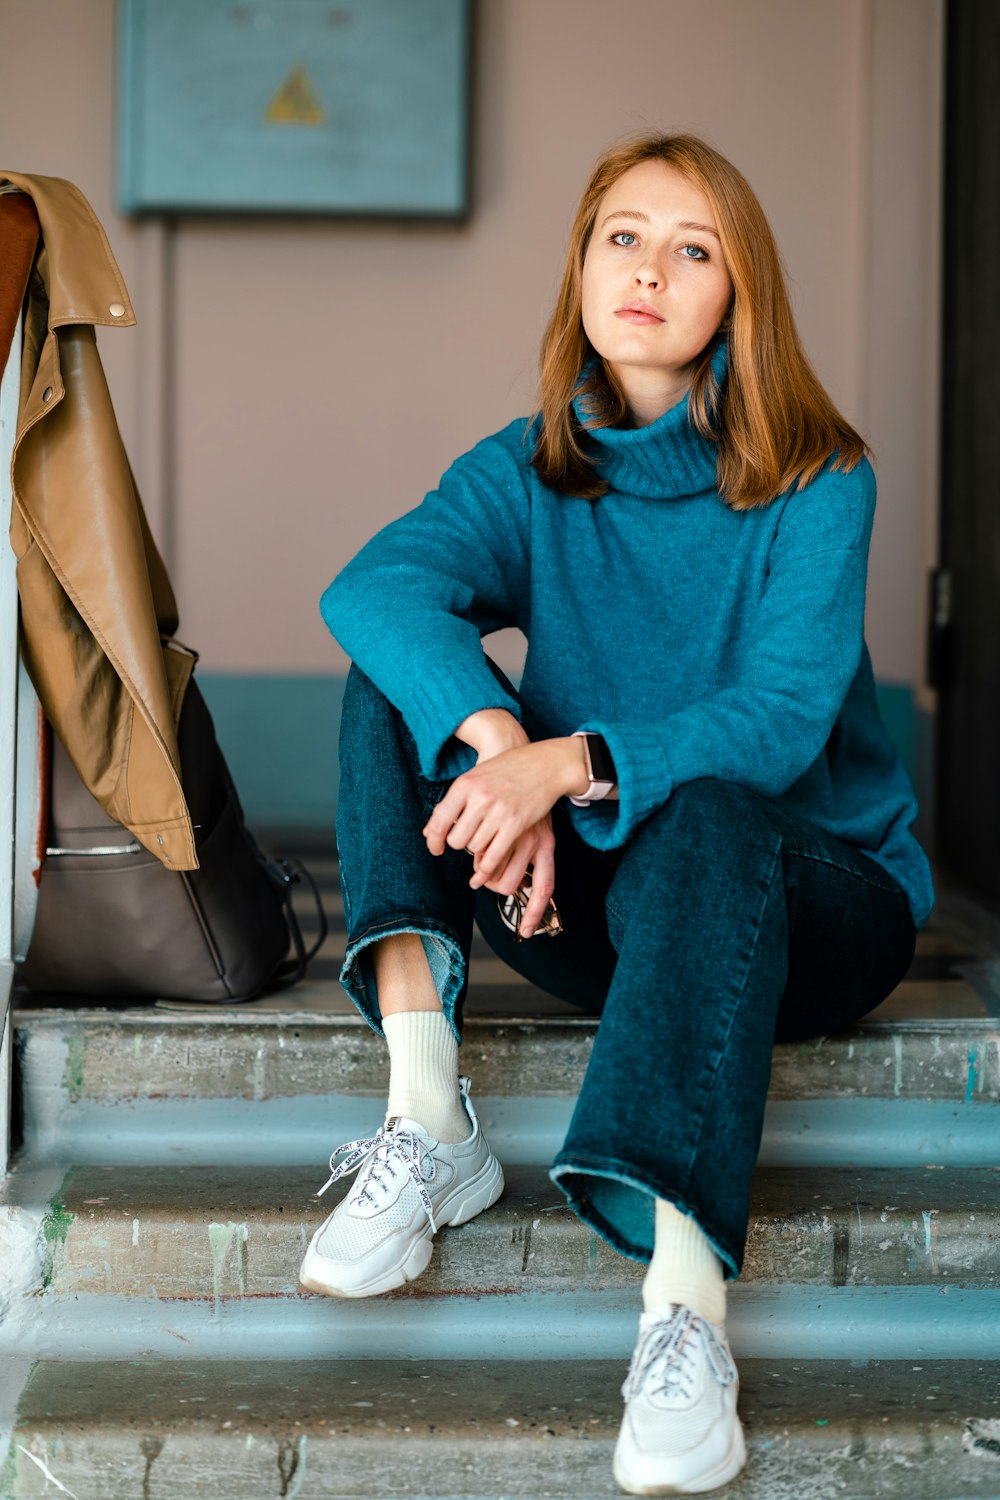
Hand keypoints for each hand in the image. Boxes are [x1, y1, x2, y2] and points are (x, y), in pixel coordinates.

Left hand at [423, 733, 586, 935]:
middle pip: (456, 840)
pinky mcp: (516, 824)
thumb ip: (453, 802)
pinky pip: (494, 855)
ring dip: (478, 849)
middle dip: (460, 844)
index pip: (438, 822)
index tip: (436, 850)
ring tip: (485, 840)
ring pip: (475, 848)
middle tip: (469, 839)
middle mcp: (480, 798)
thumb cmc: (508, 769)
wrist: (545, 763)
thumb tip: (428, 832)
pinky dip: (488, 864)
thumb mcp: (475, 777)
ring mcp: (499, 812)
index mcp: (465, 784)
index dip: (433, 841)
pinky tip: (486, 865)